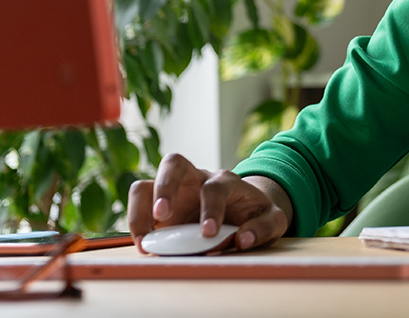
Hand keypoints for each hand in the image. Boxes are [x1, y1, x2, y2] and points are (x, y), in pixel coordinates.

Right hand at [127, 153, 292, 252]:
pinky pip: (138, 206)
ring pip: (146, 183)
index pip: (214, 187)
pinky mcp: (157, 208)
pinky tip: (144, 244)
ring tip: (144, 238)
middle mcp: (195, 179)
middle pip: (173, 162)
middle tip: (164, 215)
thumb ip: (265, 227)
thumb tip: (243, 239)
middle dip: (165, 186)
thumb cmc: (254, 214)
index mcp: (225, 181)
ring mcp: (173, 192)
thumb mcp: (272, 220)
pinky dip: (136, 224)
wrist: (242, 211)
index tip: (208, 233)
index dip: (211, 209)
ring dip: (140, 207)